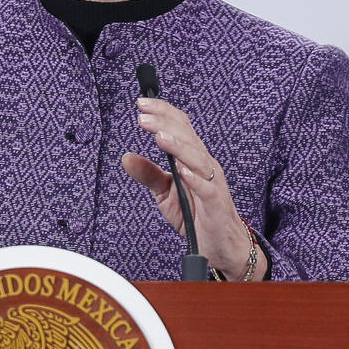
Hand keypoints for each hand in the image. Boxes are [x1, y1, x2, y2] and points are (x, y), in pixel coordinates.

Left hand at [121, 98, 266, 279]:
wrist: (222, 244)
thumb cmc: (197, 215)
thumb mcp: (165, 193)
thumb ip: (149, 174)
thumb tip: (126, 157)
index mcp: (193, 158)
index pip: (180, 127)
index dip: (162, 112)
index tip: (142, 104)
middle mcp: (205, 165)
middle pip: (187, 136)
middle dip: (164, 123)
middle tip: (142, 116)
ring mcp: (212, 182)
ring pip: (196, 158)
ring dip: (178, 146)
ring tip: (159, 137)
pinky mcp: (216, 203)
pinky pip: (206, 187)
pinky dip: (195, 178)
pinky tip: (182, 170)